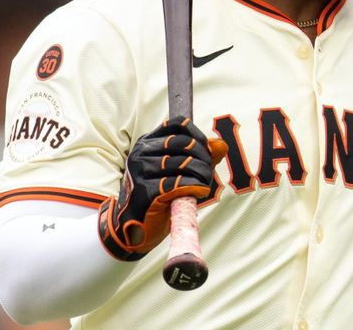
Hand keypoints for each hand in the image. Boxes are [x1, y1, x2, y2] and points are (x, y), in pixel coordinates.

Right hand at [98, 117, 226, 260]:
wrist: (131, 228)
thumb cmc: (156, 196)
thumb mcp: (175, 171)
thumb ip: (199, 156)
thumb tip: (222, 146)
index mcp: (146, 142)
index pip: (178, 124)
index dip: (198, 135)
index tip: (207, 152)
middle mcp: (140, 153)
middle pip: (183, 143)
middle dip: (204, 157)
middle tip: (209, 172)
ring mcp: (140, 171)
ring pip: (183, 163)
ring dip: (202, 173)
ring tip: (206, 183)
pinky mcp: (144, 191)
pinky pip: (178, 184)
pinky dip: (194, 186)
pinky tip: (200, 192)